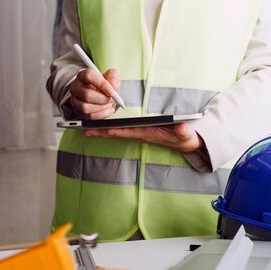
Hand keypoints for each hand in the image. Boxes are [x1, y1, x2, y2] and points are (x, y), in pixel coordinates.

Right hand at [69, 68, 120, 119]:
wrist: (104, 96)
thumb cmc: (105, 86)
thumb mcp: (111, 78)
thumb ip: (113, 78)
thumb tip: (113, 87)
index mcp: (83, 75)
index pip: (89, 76)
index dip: (102, 84)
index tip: (112, 91)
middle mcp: (76, 87)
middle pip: (86, 94)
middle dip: (103, 99)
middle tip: (111, 99)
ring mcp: (75, 100)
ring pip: (85, 107)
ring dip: (101, 107)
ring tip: (108, 104)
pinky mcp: (78, 112)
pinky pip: (89, 116)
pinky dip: (101, 114)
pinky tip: (107, 110)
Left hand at [84, 122, 202, 152]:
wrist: (186, 143)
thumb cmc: (185, 138)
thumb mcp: (186, 134)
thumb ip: (183, 131)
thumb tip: (181, 128)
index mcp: (149, 134)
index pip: (130, 132)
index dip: (117, 130)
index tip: (105, 129)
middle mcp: (141, 134)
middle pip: (118, 132)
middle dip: (102, 132)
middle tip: (84, 130)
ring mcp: (139, 133)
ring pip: (118, 131)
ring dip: (102, 130)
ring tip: (86, 128)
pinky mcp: (140, 131)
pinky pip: (122, 129)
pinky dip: (110, 127)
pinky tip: (101, 126)